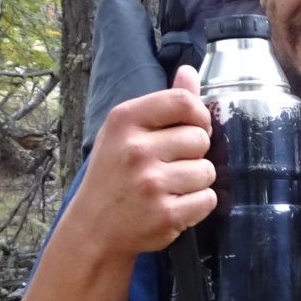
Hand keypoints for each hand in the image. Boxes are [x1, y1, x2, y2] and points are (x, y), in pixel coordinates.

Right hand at [64, 65, 215, 260]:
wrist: (92, 229)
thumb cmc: (113, 174)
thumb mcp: (126, 132)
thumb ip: (163, 102)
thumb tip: (189, 71)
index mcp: (124, 120)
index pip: (183, 101)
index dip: (198, 115)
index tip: (192, 128)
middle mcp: (136, 150)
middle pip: (201, 138)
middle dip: (194, 153)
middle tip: (170, 165)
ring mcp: (151, 184)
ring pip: (207, 171)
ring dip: (196, 181)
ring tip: (169, 187)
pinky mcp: (165, 214)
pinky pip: (207, 199)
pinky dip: (197, 205)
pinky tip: (174, 205)